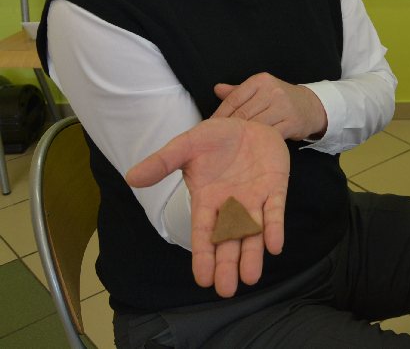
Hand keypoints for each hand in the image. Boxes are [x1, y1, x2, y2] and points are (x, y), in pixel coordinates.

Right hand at [125, 118, 288, 297]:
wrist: (248, 123)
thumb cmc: (216, 138)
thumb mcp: (187, 145)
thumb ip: (163, 161)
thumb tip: (131, 177)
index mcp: (207, 199)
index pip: (204, 233)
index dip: (203, 255)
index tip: (203, 279)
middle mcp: (231, 205)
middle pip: (228, 240)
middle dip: (227, 264)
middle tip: (225, 290)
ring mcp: (254, 198)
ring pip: (252, 232)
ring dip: (252, 254)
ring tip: (249, 278)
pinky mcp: (275, 188)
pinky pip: (275, 211)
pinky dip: (274, 227)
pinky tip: (274, 245)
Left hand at [212, 73, 327, 140]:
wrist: (311, 106)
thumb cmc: (280, 99)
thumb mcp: (261, 89)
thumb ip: (239, 91)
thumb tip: (217, 89)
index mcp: (261, 81)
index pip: (234, 98)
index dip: (220, 114)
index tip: (209, 127)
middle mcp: (272, 91)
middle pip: (243, 113)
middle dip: (228, 127)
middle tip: (216, 139)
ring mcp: (283, 107)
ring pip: (255, 124)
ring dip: (242, 136)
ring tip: (231, 145)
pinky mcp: (292, 123)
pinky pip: (269, 134)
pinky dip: (259, 141)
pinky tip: (251, 146)